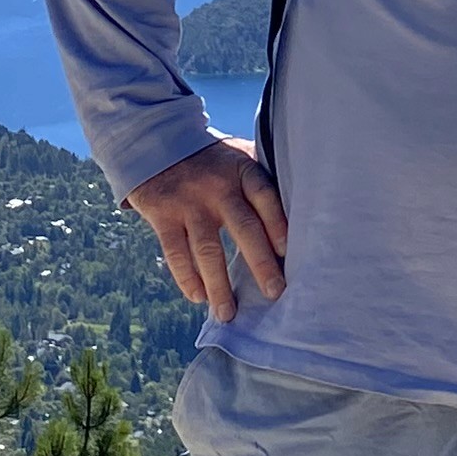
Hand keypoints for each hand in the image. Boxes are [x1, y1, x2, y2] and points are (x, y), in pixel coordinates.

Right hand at [123, 136, 287, 322]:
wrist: (155, 142)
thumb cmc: (210, 159)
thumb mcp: (238, 155)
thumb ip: (262, 177)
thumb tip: (301, 208)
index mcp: (242, 171)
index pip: (265, 198)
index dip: (278, 224)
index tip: (289, 252)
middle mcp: (217, 186)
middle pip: (243, 227)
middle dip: (261, 263)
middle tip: (275, 292)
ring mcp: (189, 201)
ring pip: (207, 248)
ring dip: (219, 284)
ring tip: (228, 313)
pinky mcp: (162, 214)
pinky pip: (176, 252)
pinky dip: (187, 278)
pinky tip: (199, 297)